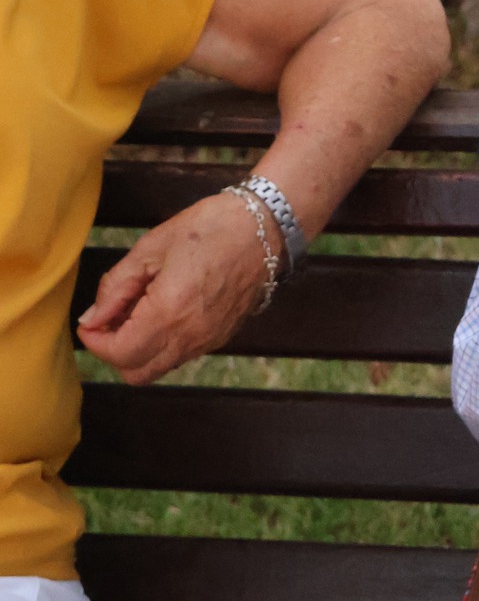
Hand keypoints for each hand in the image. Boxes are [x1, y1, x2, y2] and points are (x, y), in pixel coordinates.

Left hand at [77, 192, 273, 382]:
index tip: (91, 320)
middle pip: (136, 372)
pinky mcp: (222, 336)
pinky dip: (162, 345)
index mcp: (169, 311)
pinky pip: (181, 355)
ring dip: (139, 351)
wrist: (266, 228)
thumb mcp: (152, 247)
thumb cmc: (209, 229)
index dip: (95, 341)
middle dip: (114, 352)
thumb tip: (92, 317)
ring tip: (137, 314)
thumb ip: (116, 286)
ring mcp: (209, 339)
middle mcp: (190, 335)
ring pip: (159, 369)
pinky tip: (163, 313)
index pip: (119, 353)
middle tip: (111, 320)